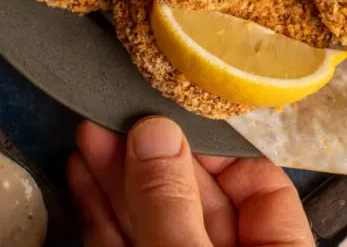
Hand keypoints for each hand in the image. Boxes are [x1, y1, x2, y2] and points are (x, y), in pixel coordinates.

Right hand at [67, 117, 314, 246]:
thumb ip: (173, 207)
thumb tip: (155, 134)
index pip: (261, 187)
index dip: (215, 148)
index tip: (171, 116)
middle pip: (196, 198)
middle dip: (149, 154)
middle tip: (116, 113)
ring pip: (153, 220)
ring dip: (117, 178)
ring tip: (90, 133)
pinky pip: (126, 246)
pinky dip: (103, 214)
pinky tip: (85, 178)